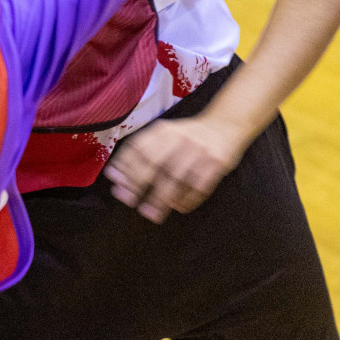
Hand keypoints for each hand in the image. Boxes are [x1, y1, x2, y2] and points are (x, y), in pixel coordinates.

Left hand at [103, 114, 254, 222]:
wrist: (225, 125)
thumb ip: (141, 152)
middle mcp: (179, 137)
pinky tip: (178, 207)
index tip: (116, 185)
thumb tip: (114, 175)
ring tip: (151, 213)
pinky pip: (199, 185)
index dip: (126, 167)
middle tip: (130, 202)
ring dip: (161, 198)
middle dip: (140, 184)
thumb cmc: (187, 136)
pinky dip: (187, 199)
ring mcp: (199, 150)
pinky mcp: (217, 162)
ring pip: (176, 178)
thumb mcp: (164, 135)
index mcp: (163, 130)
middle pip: (155, 162)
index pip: (139, 148)